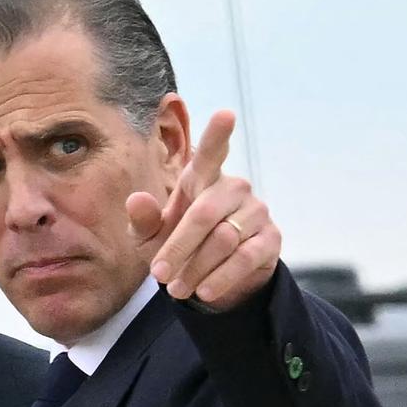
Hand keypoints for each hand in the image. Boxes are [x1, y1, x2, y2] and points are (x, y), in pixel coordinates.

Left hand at [126, 110, 280, 310]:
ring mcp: (256, 211)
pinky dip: (220, 278)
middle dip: (177, 248)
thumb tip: (136, 200)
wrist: (212, 277)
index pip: (211, 153)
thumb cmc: (178, 244)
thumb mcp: (151, 237)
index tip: (226, 114)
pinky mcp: (271, 238)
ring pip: (223, 240)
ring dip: (195, 269)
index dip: (218, 134)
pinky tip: (204, 291)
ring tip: (176, 289)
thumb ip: (143, 220)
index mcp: (202, 178)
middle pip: (204, 214)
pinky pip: (244, 258)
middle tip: (158, 275)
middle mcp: (233, 188)